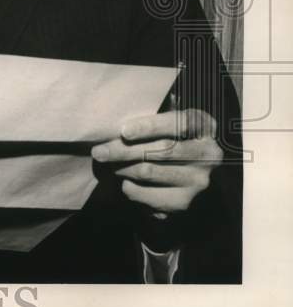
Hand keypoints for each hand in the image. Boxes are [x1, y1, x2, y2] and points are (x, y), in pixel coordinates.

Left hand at [91, 108, 221, 217]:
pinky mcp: (183, 202)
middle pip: (161, 151)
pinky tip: (122, 179)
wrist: (183, 171)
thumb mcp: (167, 117)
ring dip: (121, 168)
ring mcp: (198, 181)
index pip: (179, 124)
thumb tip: (127, 103)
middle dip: (124, 151)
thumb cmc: (167, 134)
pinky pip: (146, 194)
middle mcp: (208, 155)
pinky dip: (128, 187)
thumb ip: (155, 109)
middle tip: (98, 151)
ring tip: (105, 162)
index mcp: (204, 127)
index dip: (150, 127)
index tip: (123, 131)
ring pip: (150, 172)